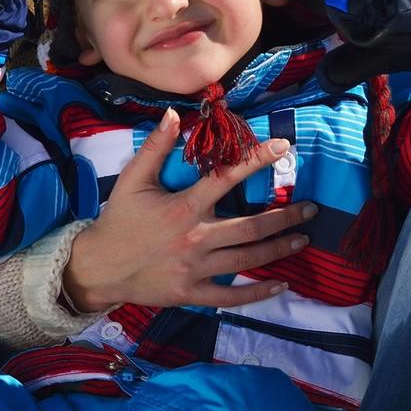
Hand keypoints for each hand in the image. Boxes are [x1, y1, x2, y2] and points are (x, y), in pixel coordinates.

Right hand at [58, 109, 317, 312]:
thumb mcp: (132, 179)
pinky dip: (257, 292)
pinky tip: (280, 285)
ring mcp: (196, 269)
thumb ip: (155, 147)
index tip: (284, 147)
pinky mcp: (192, 293)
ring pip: (247, 259)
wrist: (99, 267)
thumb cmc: (118, 220)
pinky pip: (230, 296)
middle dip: (285, 217)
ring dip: (278, 249)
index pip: (227, 178)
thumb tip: (172, 114)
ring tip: (302, 239)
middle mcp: (195, 238)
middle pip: (251, 227)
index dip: (257, 160)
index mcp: (184, 207)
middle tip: (311, 209)